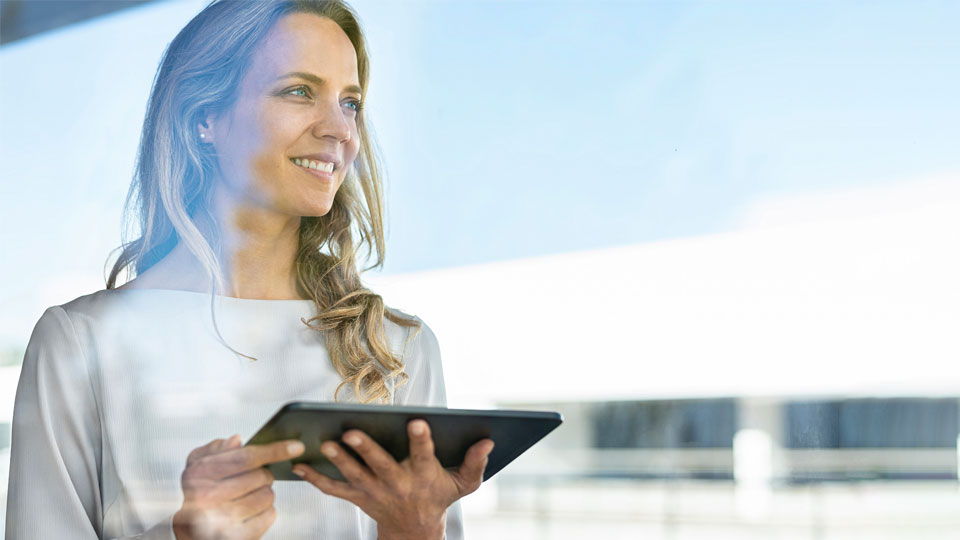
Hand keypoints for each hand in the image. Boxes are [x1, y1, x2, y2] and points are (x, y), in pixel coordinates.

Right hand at [172, 435, 305, 539]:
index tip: (297, 447)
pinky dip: (266, 510)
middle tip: (253, 478)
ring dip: (264, 492)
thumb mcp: (198, 465)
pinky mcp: (237, 536)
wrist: (191, 529)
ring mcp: (223, 520)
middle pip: (261, 477)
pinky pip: (269, 515)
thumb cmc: (199, 491)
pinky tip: (251, 510)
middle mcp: (208, 498)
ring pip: (268, 496)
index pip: (246, 458)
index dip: (274, 450)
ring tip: (249, 495)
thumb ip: (217, 449)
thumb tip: (238, 440)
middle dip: (264, 474)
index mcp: (199, 474)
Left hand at [292, 420, 493, 539]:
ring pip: (354, 475)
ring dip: (338, 460)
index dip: (421, 440)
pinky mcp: (357, 497)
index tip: (418, 422)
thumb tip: (487, 442)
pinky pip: (333, 489)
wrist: (415, 531)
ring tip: (324, 443)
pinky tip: (297, 465)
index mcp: (423, 476)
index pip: (424, 455)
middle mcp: (397, 484)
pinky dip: (314, 479)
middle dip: (366, 449)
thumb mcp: (464, 485)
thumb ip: (476, 463)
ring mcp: (374, 492)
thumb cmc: (439, 497)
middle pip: (380, 465)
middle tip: (352, 432)